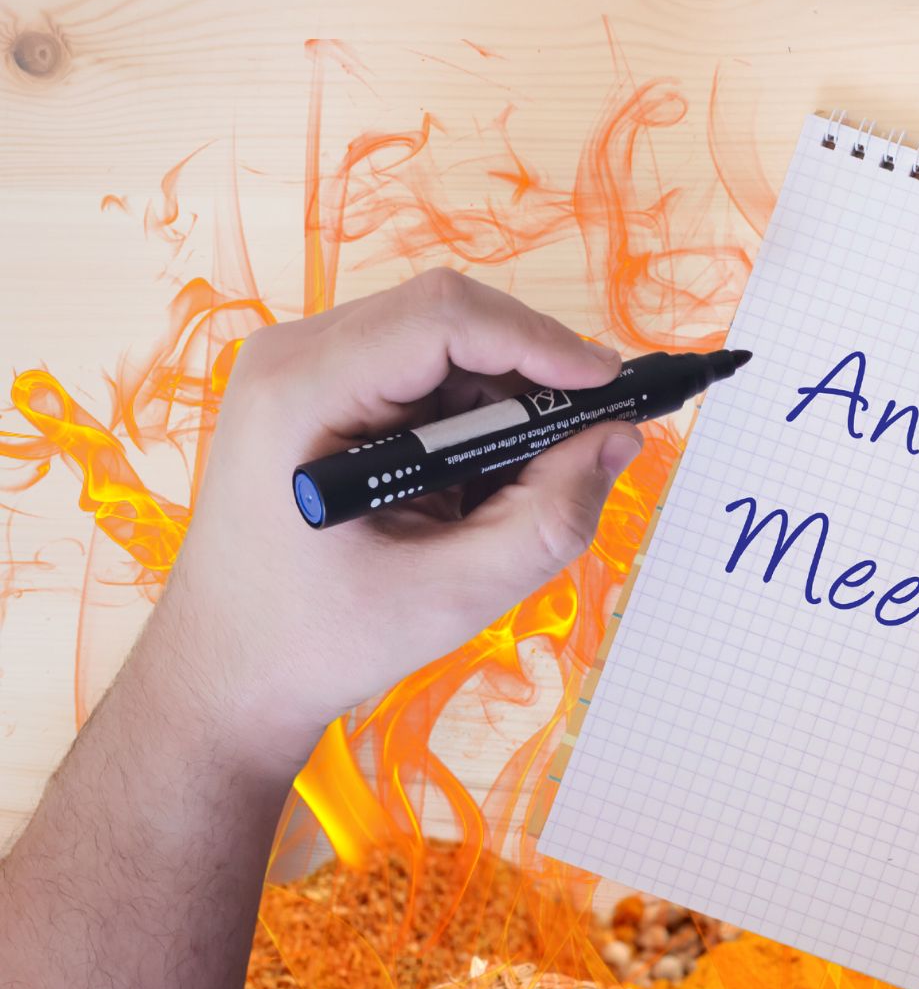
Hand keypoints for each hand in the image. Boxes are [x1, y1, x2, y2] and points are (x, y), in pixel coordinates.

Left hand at [135, 268, 641, 770]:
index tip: (611, 388)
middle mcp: (293, 358)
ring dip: (507, 402)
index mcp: (300, 395)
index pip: (441, 319)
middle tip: (594, 435)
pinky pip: (427, 371)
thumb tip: (620, 440)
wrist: (228, 669)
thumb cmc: (320, 639)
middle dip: (533, 373)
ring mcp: (304, 366)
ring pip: (446, 343)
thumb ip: (549, 518)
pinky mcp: (325, 386)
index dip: (538, 342)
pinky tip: (478, 485)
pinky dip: (476, 417)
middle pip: (448, 319)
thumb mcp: (453, 595)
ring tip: (522, 484)